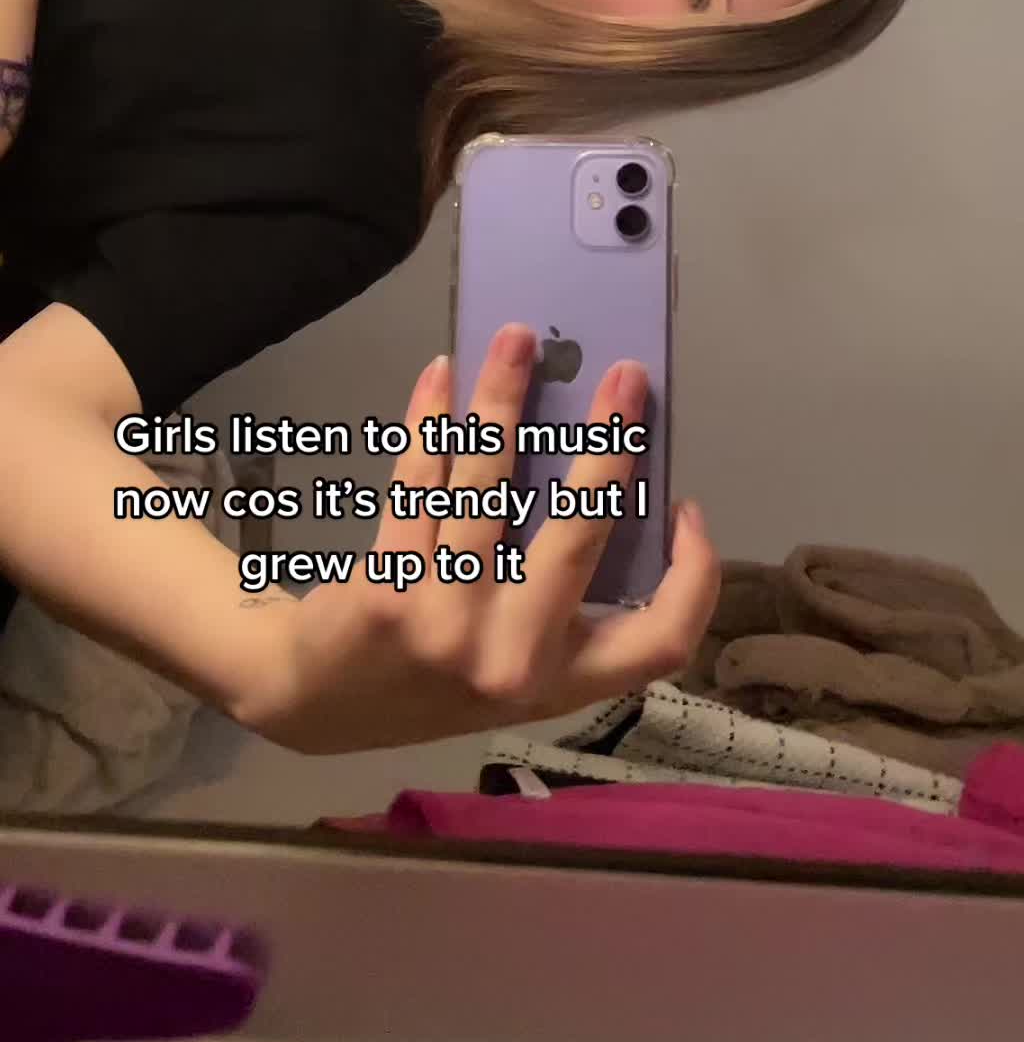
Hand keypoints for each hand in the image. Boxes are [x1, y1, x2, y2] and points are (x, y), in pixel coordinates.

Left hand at [239, 324, 721, 754]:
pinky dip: (432, 420)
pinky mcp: (387, 590)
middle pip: (581, 534)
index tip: (684, 506)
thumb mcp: (509, 659)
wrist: (313, 703)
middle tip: (623, 376)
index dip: (693, 573)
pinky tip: (440, 376)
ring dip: (505, 398)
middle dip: (609, 444)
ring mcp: (446, 626)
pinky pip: (421, 481)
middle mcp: (511, 661)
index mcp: (556, 681)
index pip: (660, 641)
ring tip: (515, 339)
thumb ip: (555, 595)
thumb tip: (598, 471)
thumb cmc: (429, 669)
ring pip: (488, 485)